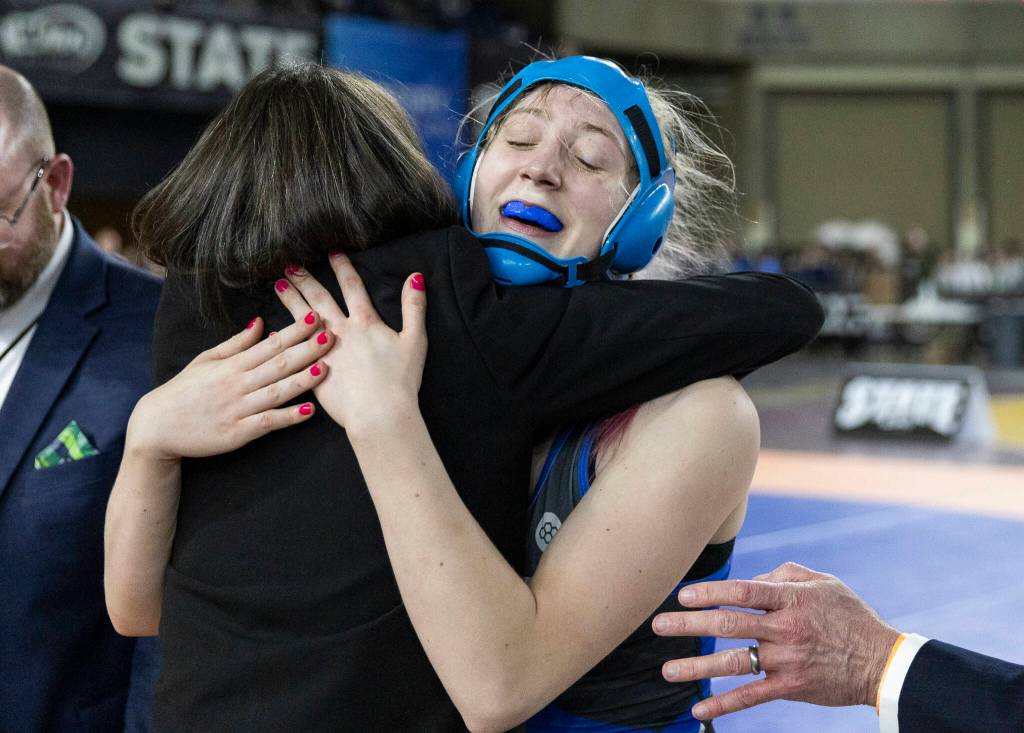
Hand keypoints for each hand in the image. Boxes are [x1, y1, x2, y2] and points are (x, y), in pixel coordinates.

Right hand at [128, 312, 331, 460]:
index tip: (315, 319)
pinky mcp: (238, 433)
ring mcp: (238, 409)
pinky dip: (288, 417)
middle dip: (306, 349)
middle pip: (278, 364)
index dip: (294, 332)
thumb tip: (260, 322)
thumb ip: (236, 343)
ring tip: (326, 368)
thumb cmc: (183, 391)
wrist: (157, 427)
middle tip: (331, 335)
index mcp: (231, 365)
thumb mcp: (206, 360)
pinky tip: (309, 411)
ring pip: (276, 391)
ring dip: (303, 380)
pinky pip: (267, 422)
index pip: (269, 345)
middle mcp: (237, 384)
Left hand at [275, 253, 426, 436]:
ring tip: (278, 285)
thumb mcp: (416, 341)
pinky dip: (282, 338)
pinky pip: (292, 351)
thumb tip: (416, 276)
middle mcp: (341, 332)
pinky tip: (272, 330)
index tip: (331, 251)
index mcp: (365, 323)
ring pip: (301, 319)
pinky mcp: (312, 372)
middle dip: (306, 279)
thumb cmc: (401, 381)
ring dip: (290, 300)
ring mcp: (323, 352)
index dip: (341, 267)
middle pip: (320, 298)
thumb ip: (414, 307)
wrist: (379, 414)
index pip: (351, 287)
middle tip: (290, 263)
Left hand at [652, 562, 900, 719]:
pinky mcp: (791, 687)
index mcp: (791, 600)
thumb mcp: (822, 582)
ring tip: (667, 670)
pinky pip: (751, 696)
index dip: (710, 593)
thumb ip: (782, 575)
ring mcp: (787, 660)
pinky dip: (723, 704)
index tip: (683, 595)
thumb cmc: (848, 615)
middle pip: (728, 625)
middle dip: (689, 625)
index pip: (742, 592)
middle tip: (658, 625)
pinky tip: (698, 710)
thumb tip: (748, 579)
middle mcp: (785, 629)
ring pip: (734, 663)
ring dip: (697, 667)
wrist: (881, 662)